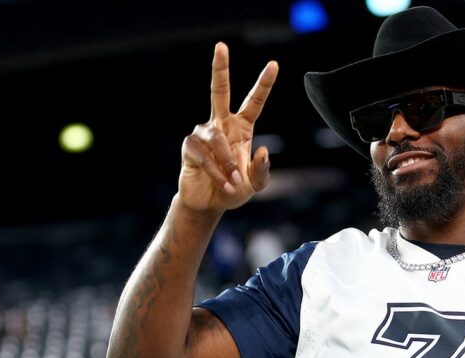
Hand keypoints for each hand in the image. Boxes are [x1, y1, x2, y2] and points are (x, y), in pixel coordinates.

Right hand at [178, 42, 277, 211]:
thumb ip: (262, 171)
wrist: (210, 204)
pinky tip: (223, 183)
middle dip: (220, 68)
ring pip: (218, 139)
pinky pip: (205, 155)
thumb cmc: (234, 189)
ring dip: (228, 163)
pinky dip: (217, 172)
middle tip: (221, 45)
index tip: (274, 64)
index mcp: (242, 127)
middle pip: (219, 90)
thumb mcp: (256, 184)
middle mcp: (221, 124)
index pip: (254, 101)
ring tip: (234, 181)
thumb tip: (263, 149)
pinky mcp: (189, 146)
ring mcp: (203, 133)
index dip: (264, 84)